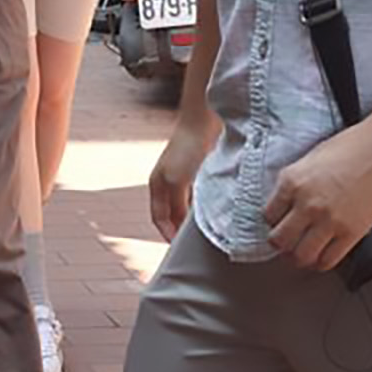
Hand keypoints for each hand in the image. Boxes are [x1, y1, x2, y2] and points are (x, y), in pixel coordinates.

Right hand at [148, 117, 214, 242]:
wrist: (203, 121)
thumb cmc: (187, 147)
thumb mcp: (178, 181)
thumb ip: (178, 206)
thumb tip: (184, 226)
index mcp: (156, 185)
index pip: (159, 219)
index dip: (167, 235)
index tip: (179, 249)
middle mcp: (167, 181)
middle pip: (172, 213)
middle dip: (180, 229)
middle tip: (195, 244)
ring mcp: (183, 175)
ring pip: (186, 206)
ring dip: (193, 218)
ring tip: (207, 230)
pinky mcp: (198, 170)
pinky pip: (199, 196)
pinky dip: (203, 206)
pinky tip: (215, 211)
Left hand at [264, 121, 371, 272]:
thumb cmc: (351, 147)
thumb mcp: (310, 159)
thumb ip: (296, 183)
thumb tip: (288, 203)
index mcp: (292, 181)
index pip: (268, 215)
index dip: (272, 222)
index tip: (278, 225)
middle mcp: (306, 203)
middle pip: (280, 239)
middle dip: (281, 244)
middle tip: (286, 244)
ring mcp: (328, 220)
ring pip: (302, 255)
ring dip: (299, 258)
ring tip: (302, 255)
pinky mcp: (350, 233)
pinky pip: (328, 259)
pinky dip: (322, 262)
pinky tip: (322, 257)